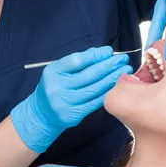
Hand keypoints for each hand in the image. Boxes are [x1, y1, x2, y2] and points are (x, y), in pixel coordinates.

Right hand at [11, 46, 132, 152]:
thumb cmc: (54, 87)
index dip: (95, 55)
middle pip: (88, 75)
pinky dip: (106, 92)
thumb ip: (77, 61)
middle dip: (108, 66)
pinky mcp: (72, 115)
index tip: (109, 51)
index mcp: (53, 72)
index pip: (77, 61)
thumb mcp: (58, 71)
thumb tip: (100, 53)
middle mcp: (57, 87)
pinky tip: (115, 86)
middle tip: (123, 59)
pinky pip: (94, 102)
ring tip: (124, 71)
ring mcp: (64, 102)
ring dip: (111, 79)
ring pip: (94, 89)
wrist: (41, 114)